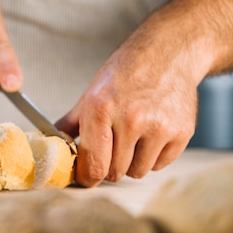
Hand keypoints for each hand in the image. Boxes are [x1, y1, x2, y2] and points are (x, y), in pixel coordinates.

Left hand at [56, 39, 197, 186]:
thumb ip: (71, 123)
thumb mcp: (91, 94)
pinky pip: (160, 165)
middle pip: (115, 172)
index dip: (88, 177)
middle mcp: (131, 120)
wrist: (165, 55)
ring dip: (133, 162)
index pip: (93, 165)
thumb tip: (51, 144)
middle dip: (110, 165)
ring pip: (138, 172)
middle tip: (112, 145)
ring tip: (133, 137)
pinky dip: (153, 156)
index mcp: (102, 110)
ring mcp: (159, 127)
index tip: (87, 177)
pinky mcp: (182, 132)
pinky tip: (151, 134)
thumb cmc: (124, 74)